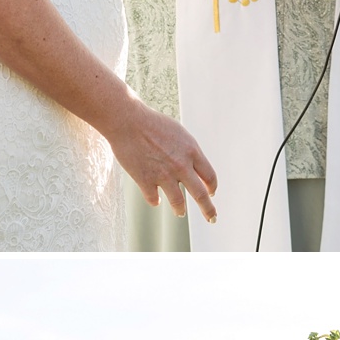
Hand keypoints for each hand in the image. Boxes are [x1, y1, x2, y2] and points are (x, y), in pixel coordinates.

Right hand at [103, 99, 217, 222]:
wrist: (127, 121)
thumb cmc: (153, 123)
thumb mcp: (179, 133)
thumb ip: (188, 151)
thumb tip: (194, 168)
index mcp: (192, 152)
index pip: (210, 176)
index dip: (212, 187)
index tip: (212, 193)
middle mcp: (181, 166)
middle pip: (201, 195)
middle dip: (209, 210)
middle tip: (212, 219)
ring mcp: (163, 175)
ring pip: (178, 203)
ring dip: (180, 210)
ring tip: (181, 213)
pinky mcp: (145, 181)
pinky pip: (154, 199)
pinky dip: (155, 200)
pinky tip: (155, 199)